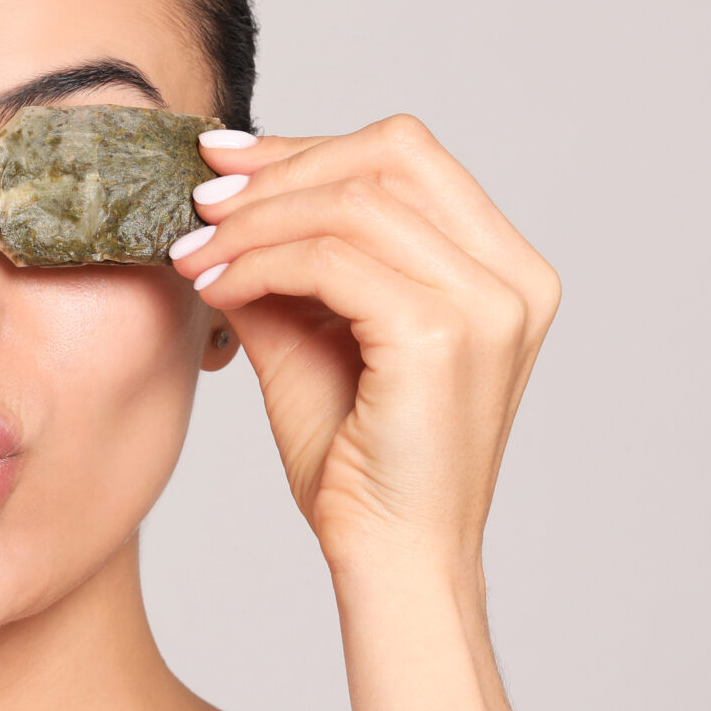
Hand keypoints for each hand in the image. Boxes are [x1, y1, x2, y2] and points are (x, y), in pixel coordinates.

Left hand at [168, 115, 558, 571]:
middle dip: (281, 170)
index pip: (407, 156)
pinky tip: (217, 290)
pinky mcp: (442, 336)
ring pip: (353, 201)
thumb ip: (287, 262)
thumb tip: (222, 196)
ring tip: (196, 256)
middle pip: (391, 154)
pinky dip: (259, 263)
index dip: (309, 146)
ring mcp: (488, 305)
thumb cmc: (360, 466)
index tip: (225, 162)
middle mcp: (514, 278)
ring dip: (256, 221)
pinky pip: (331, 260)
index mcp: (504, 269)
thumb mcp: (316, 336)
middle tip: (201, 204)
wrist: (391, 563)